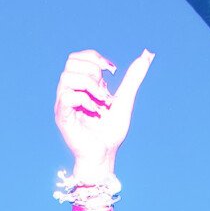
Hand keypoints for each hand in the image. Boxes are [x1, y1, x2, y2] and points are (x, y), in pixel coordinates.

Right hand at [54, 49, 152, 173]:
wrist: (105, 155)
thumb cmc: (111, 132)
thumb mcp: (125, 100)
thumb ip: (133, 78)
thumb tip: (147, 54)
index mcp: (80, 86)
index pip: (78, 57)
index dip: (95, 58)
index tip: (112, 71)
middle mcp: (69, 92)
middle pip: (71, 62)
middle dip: (93, 71)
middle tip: (105, 90)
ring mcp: (64, 104)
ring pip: (68, 77)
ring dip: (90, 86)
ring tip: (102, 102)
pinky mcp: (62, 117)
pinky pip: (67, 97)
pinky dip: (85, 101)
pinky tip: (96, 112)